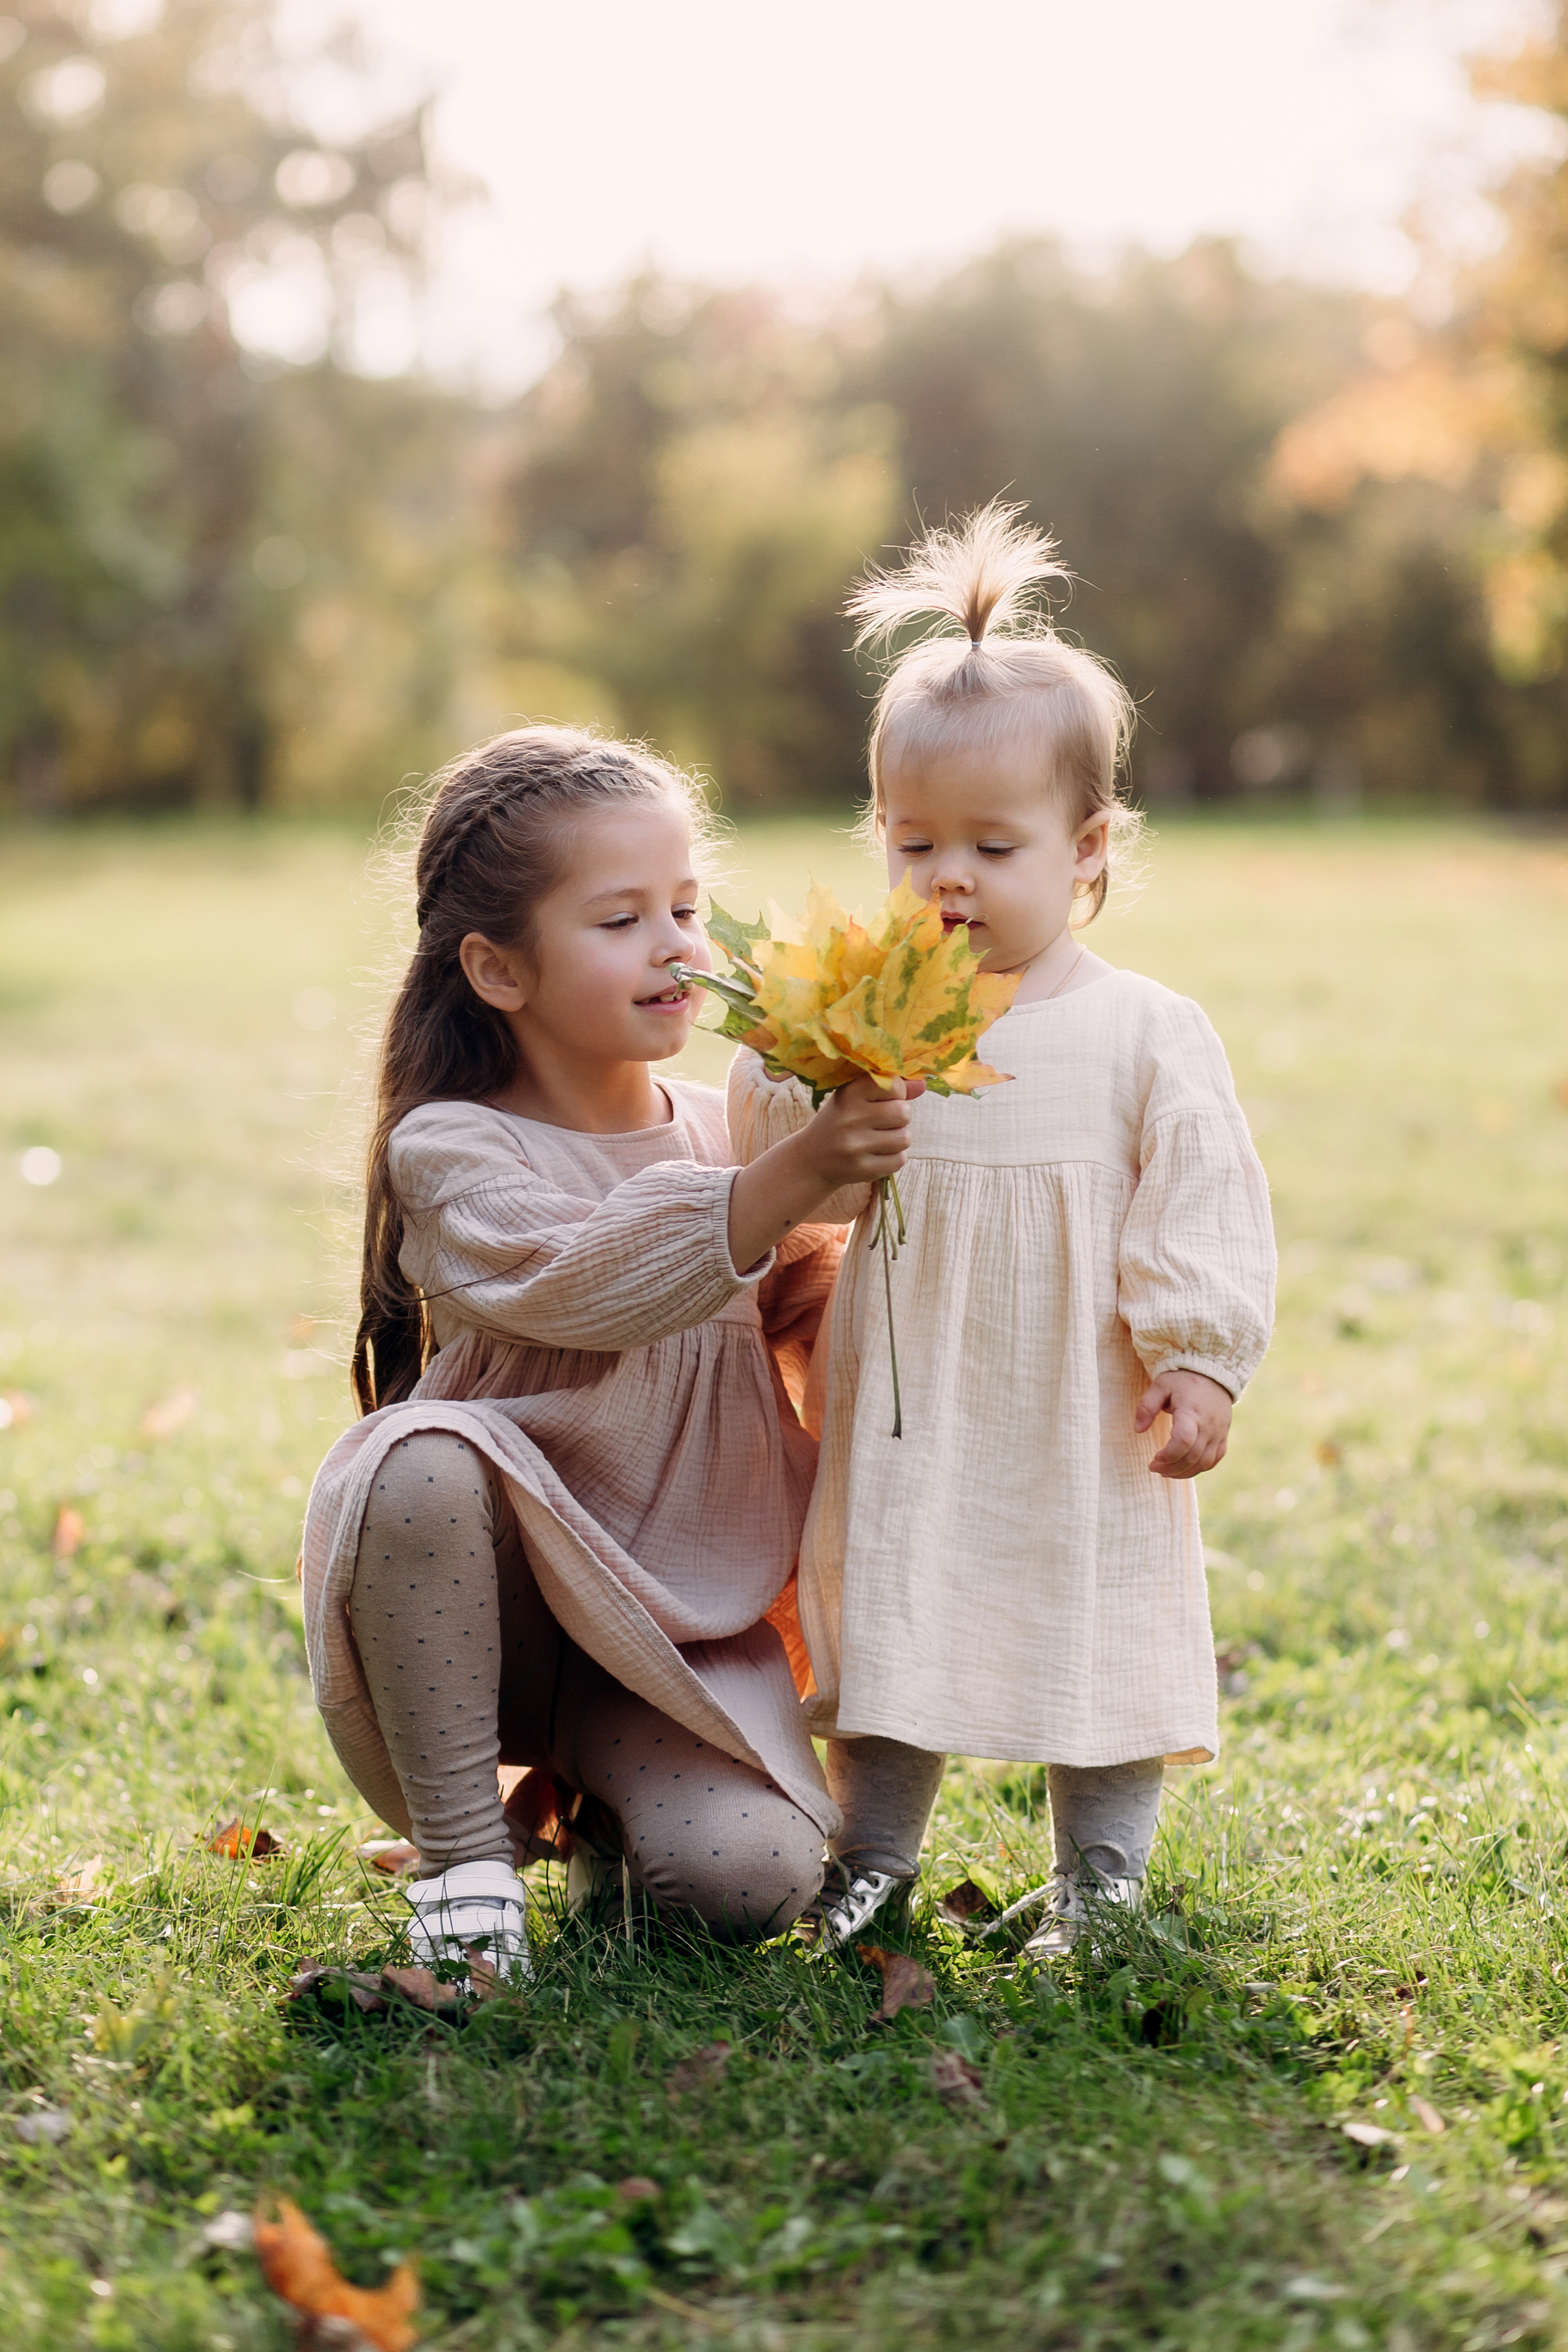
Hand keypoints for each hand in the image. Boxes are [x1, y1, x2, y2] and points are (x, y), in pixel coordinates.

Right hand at [726, 1073, 922, 1273]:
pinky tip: (878, 1154)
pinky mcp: (862, 1169)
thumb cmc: (841, 1121)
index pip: (894, 1085)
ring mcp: (855, 1146)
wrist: (812, 1159)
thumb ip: (889, 1089)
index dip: (896, 1092)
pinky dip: (894, 1158)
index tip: (884, 1099)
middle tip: (883, 1122)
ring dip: (899, 1138)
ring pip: (905, 1138)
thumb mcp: (856, 1098)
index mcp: (849, 1094)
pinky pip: (899, 1160)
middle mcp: (850, 1118)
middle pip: (904, 1113)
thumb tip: (923, 1084)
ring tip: (881, 1138)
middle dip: (900, 1117)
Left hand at [1136, 1369, 1232, 1478]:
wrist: (1212, 1373)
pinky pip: (1214, 1460)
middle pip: (1193, 1457)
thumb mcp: (1160, 1386)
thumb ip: (1147, 1406)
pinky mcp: (1223, 1436)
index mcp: (1191, 1411)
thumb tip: (1137, 1430)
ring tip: (1165, 1471)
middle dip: (1171, 1468)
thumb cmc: (1181, 1380)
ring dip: (1184, 1472)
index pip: (1184, 1441)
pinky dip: (1199, 1468)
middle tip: (1154, 1467)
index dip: (1168, 1455)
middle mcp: (1208, 1425)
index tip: (1154, 1458)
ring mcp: (1218, 1432)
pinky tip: (1183, 1469)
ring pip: (1204, 1463)